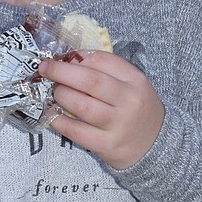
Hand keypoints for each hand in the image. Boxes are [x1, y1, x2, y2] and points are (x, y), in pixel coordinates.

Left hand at [39, 52, 163, 169]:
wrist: (155, 145)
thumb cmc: (137, 109)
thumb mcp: (132, 85)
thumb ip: (107, 71)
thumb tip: (71, 60)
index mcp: (135, 80)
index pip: (103, 60)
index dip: (78, 57)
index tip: (65, 58)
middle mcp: (128, 101)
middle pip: (90, 81)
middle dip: (61, 71)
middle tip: (45, 68)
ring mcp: (118, 124)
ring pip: (81, 105)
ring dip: (61, 95)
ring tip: (56, 93)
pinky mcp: (107, 145)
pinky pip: (76, 132)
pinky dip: (59, 121)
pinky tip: (53, 115)